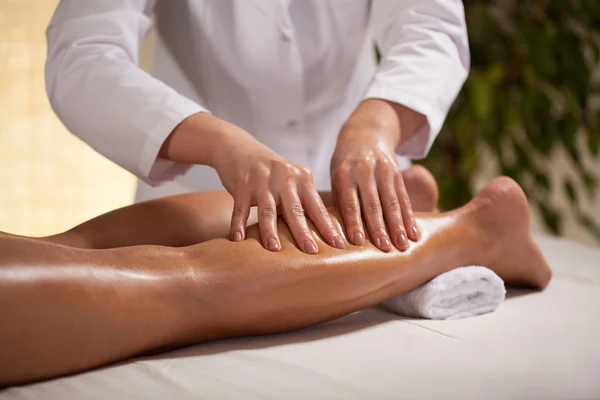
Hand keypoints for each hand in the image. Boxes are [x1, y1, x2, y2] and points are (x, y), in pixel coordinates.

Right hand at [212, 125, 344, 253]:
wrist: (240, 149)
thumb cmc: (271, 173)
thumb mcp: (292, 180)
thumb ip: (303, 200)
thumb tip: (321, 234)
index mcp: (302, 179)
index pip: (318, 208)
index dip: (328, 228)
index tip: (339, 247)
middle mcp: (285, 178)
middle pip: (295, 210)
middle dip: (304, 233)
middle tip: (311, 252)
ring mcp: (262, 180)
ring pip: (268, 210)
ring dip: (270, 231)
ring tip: (274, 249)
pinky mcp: (242, 184)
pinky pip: (241, 208)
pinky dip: (238, 224)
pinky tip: (238, 240)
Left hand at [331, 100, 421, 251]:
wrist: (365, 134)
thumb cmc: (345, 165)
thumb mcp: (336, 177)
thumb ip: (339, 201)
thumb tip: (338, 234)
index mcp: (344, 174)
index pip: (349, 203)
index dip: (354, 223)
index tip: (358, 243)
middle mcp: (364, 171)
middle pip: (373, 204)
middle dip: (379, 228)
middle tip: (384, 249)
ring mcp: (382, 171)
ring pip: (391, 202)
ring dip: (398, 226)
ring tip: (402, 246)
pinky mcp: (396, 173)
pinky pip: (404, 197)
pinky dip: (409, 217)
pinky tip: (413, 233)